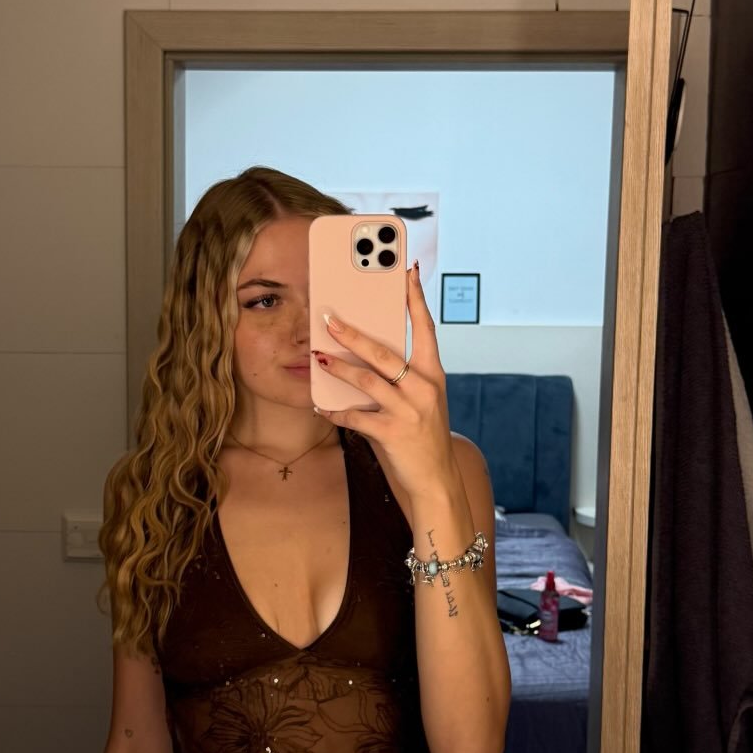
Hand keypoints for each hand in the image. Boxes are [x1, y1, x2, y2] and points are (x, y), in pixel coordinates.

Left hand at [312, 262, 455, 502]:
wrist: (436, 481)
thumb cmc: (422, 436)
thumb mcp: (421, 401)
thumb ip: (400, 378)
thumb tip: (361, 355)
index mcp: (433, 374)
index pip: (425, 328)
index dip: (415, 298)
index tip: (405, 271)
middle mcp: (424, 388)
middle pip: (384, 351)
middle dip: (353, 334)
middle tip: (329, 319)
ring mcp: (409, 410)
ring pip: (366, 380)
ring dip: (337, 368)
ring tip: (317, 358)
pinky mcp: (392, 433)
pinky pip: (355, 416)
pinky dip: (334, 411)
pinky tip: (320, 406)